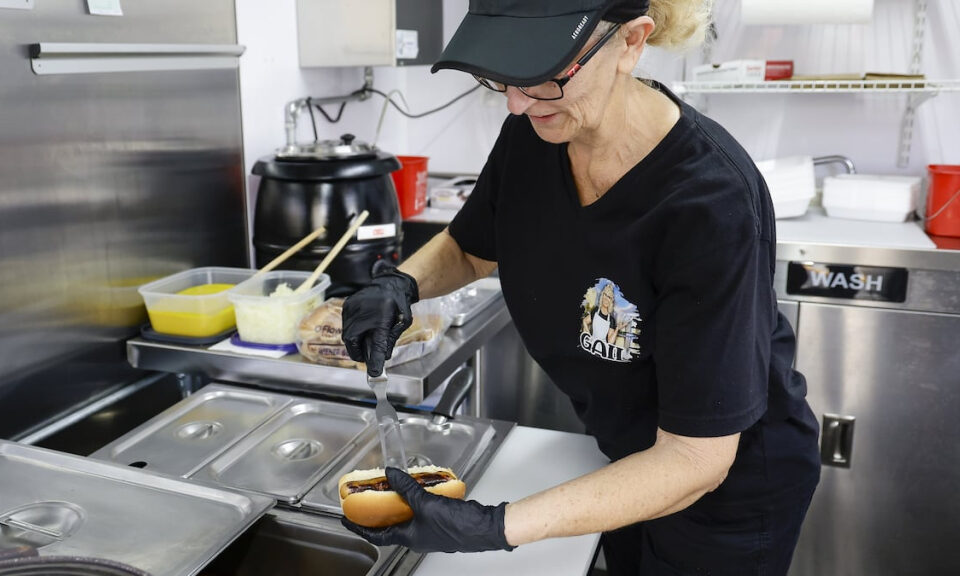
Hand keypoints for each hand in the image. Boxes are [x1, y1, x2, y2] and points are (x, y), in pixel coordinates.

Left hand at [341, 467, 515, 553]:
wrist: (485, 528)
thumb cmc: (457, 526)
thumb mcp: (426, 503)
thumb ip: (407, 488)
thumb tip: (391, 475)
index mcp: (409, 538)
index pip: (376, 535)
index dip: (359, 527)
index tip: (346, 520)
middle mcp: (417, 537)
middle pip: (391, 525)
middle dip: (378, 511)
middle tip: (367, 499)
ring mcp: (430, 530)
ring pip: (407, 516)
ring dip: (398, 503)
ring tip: (391, 487)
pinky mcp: (441, 522)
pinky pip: (422, 511)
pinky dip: (416, 500)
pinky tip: (419, 487)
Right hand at [342, 264, 418, 376]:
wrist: (390, 283)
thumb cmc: (399, 304)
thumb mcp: (403, 322)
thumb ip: (391, 340)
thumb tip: (382, 357)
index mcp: (383, 318)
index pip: (377, 344)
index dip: (375, 359)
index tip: (375, 373)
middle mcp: (365, 313)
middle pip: (354, 342)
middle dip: (359, 353)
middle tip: (366, 358)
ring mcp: (353, 308)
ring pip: (348, 335)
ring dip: (355, 343)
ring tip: (365, 342)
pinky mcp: (347, 306)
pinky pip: (346, 325)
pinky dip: (352, 332)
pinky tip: (361, 330)